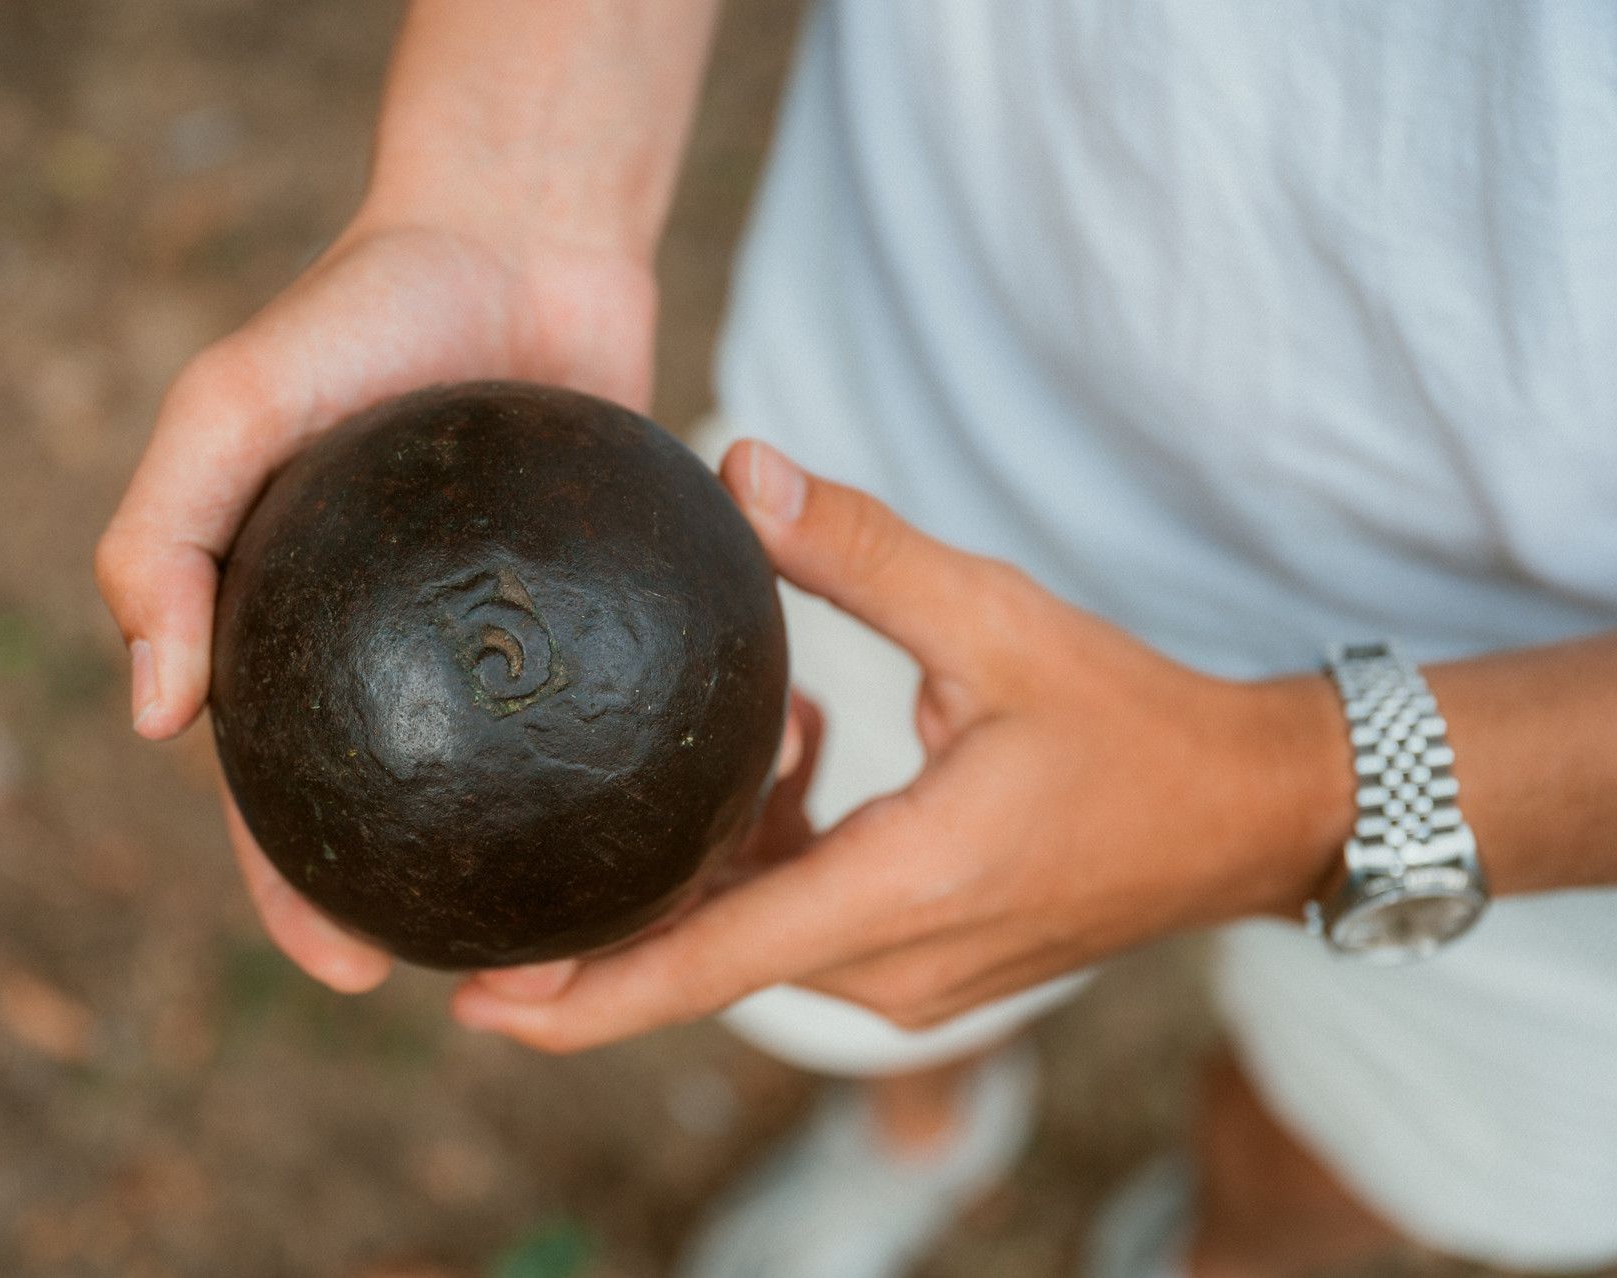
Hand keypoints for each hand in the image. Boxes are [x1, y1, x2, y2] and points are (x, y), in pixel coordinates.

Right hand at [95, 212, 655, 992]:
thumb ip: (162, 543)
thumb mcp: (227, 408)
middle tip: (502, 984)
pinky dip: (654, 762)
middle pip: (420, 813)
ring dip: (562, 870)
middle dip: (447, 915)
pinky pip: (629, 702)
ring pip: (534, 783)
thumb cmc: (361, 308)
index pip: (287, 793)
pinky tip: (697, 822)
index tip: (349, 970)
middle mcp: (410, 654)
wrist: (515, 231)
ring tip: (611, 941)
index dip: (300, 892)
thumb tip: (154, 718)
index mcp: (306, 639)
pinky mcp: (609, 609)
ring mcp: (513, 640)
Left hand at [451, 440, 1351, 1050]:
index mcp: (907, 887)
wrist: (1247, 815)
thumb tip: (738, 472)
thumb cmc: (1135, 723)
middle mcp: (895, 963)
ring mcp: (912, 979)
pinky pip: (806, 920)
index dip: (583, 997)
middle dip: (617, 905)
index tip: (477, 1001)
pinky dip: (774, 850)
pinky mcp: (925, 965)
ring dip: (712, 848)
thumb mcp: (998, 618)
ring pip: (754, 933)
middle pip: (707, 954)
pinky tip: (806, 739)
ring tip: (749, 721)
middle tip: (525, 839)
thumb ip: (859, 552)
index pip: (711, 963)